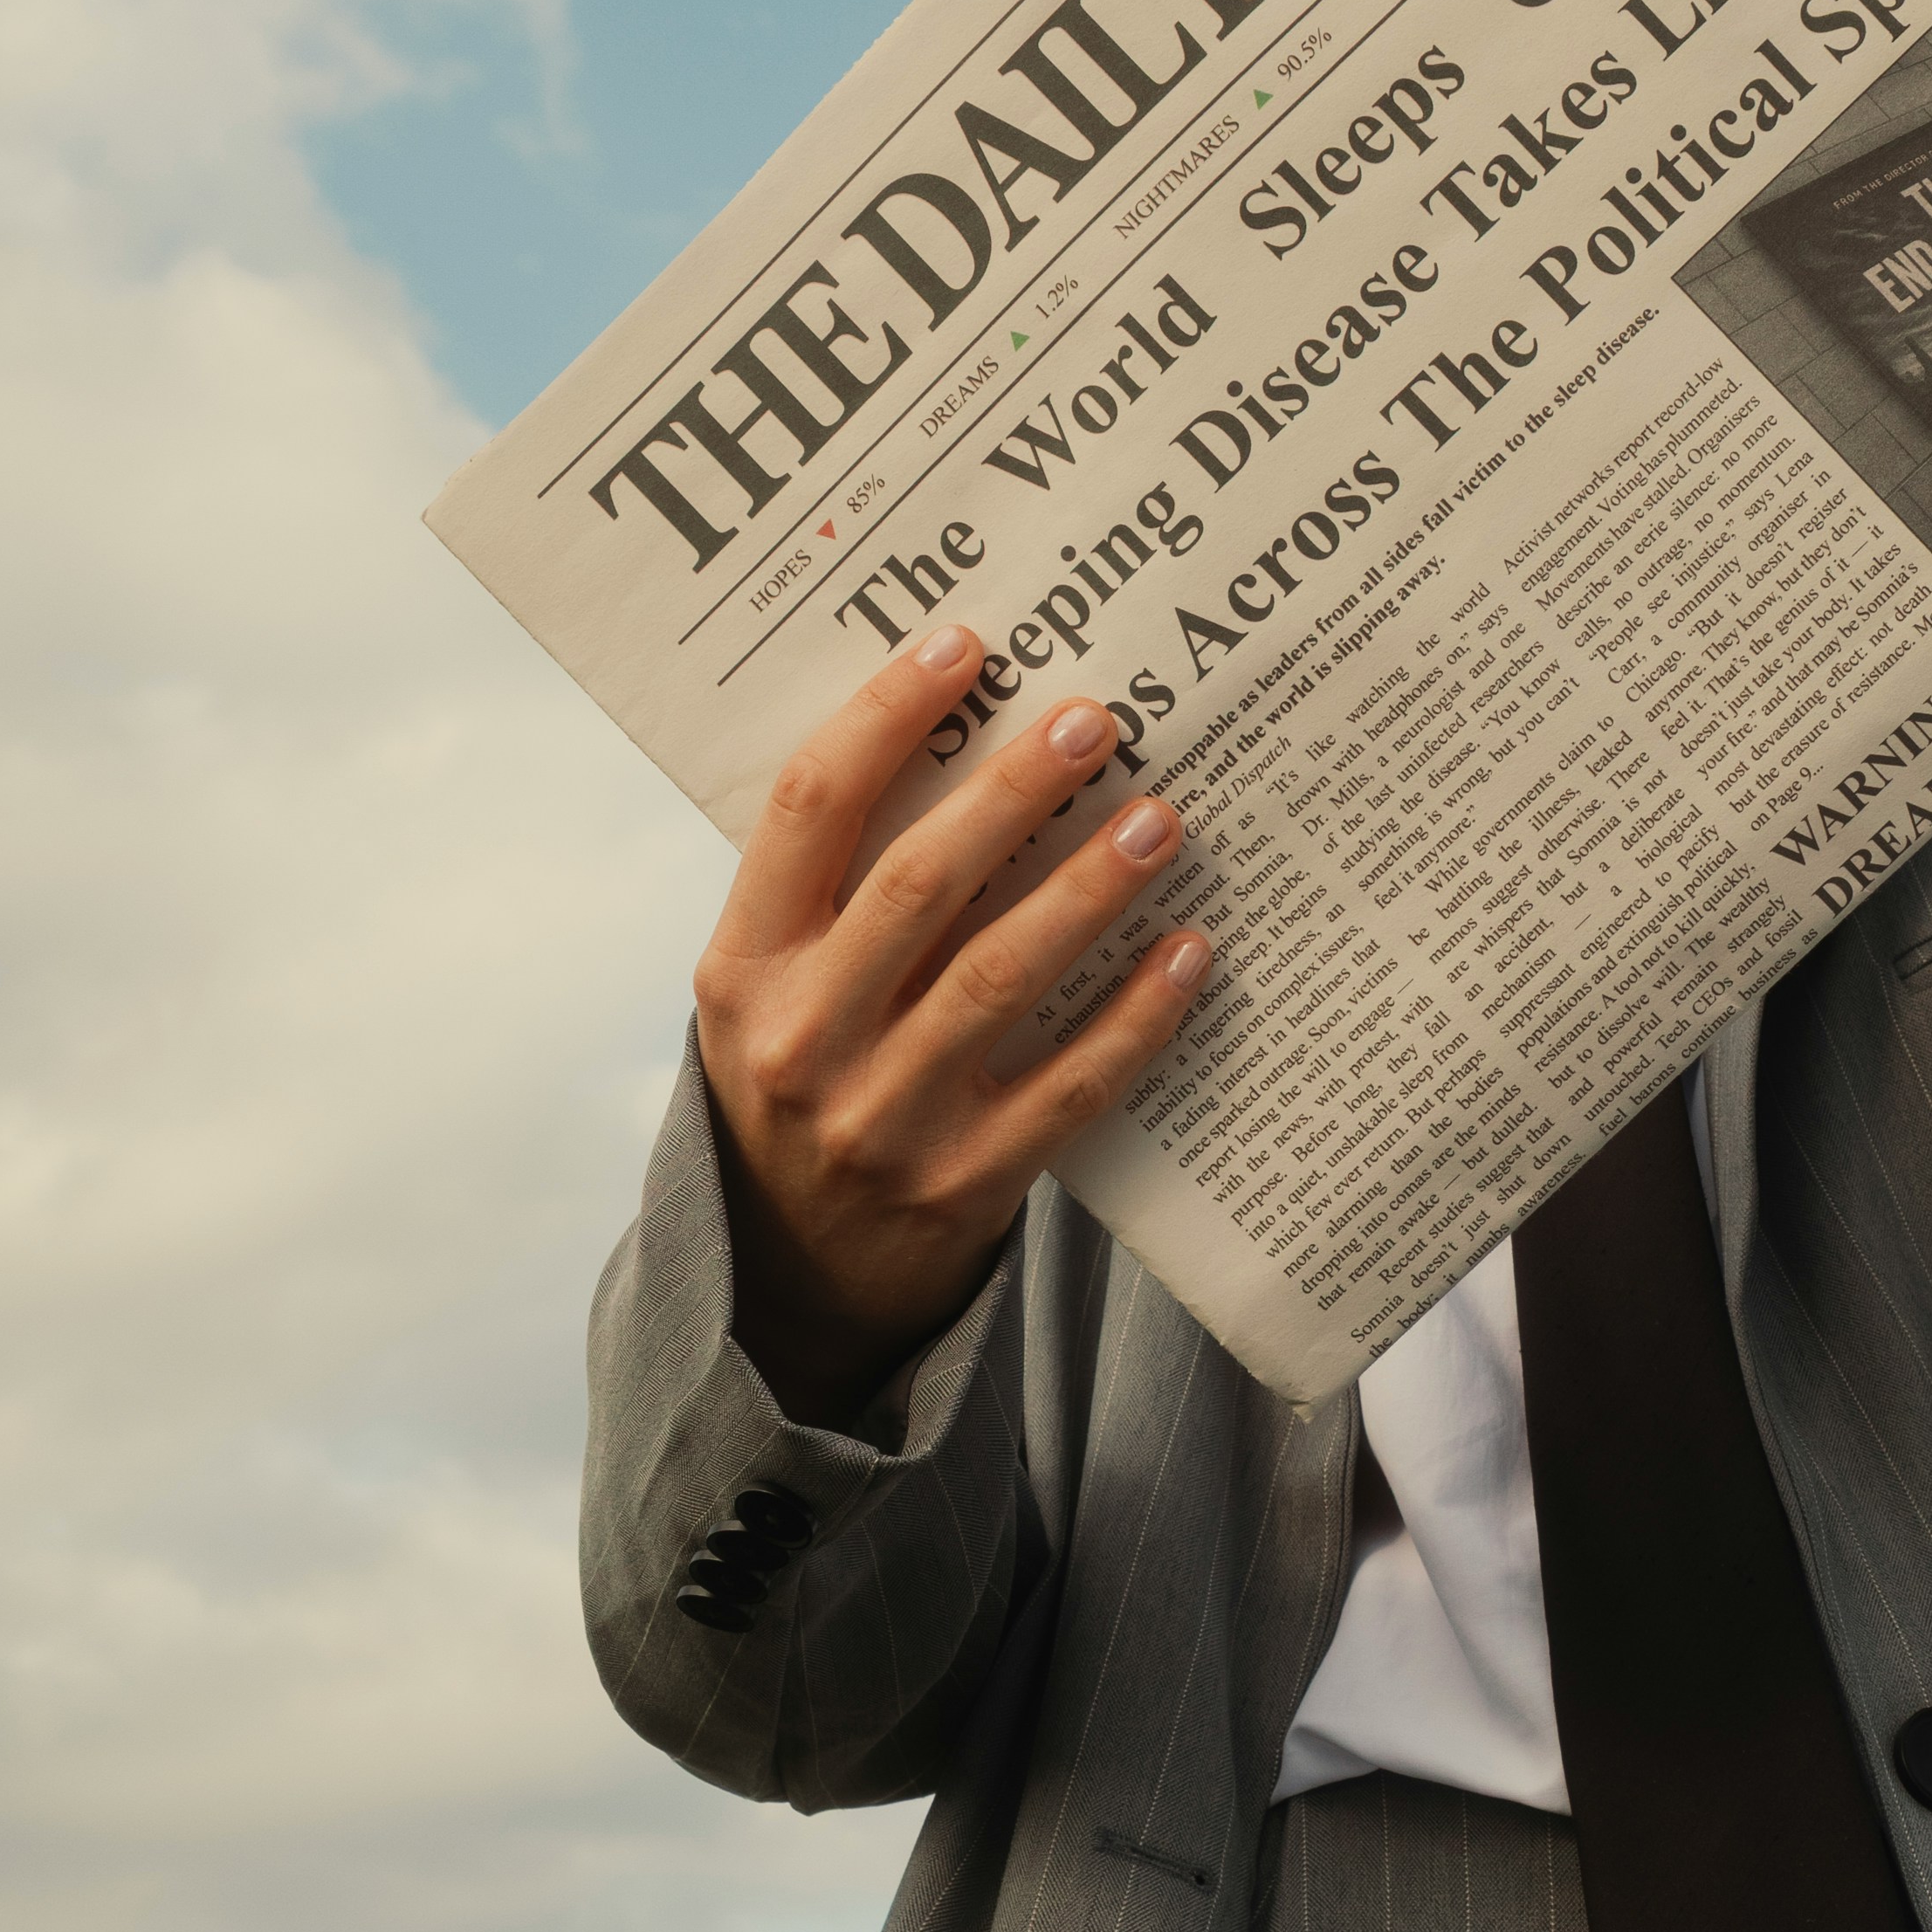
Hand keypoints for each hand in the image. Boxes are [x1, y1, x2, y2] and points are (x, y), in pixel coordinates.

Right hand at [691, 636, 1211, 1420]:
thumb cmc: (798, 1091)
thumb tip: (952, 741)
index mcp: (741, 969)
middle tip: (1094, 717)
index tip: (962, 647)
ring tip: (1159, 818)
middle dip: (1012, 790)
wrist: (788, 1284)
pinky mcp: (966, 1183)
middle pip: (918, 882)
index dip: (884, 718)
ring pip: (1000, 977)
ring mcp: (884, 1117)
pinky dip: (1136, 1016)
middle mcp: (802, 1039)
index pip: (807, 811)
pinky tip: (1189, 952)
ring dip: (1088, 888)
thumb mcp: (764, 995)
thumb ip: (828, 894)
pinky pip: (1070, 1085)